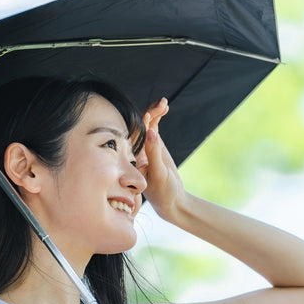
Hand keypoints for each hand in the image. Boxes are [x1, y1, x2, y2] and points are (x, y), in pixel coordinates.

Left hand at [138, 98, 186, 218]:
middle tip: (162, 104)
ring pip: (147, 123)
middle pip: (139, 125)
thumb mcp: (159, 174)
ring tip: (164, 103)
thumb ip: (154, 153)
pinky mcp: (155, 144)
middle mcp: (135, 149)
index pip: (133, 134)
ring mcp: (145, 145)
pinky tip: (164, 108)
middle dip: (149, 113)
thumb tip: (152, 132)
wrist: (171, 200)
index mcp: (132, 156)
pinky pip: (154, 126)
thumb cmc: (163, 191)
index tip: (150, 115)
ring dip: (154, 111)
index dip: (141, 122)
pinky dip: (158, 116)